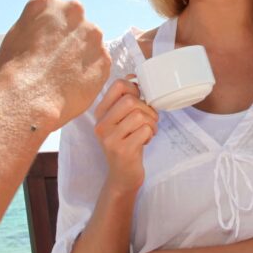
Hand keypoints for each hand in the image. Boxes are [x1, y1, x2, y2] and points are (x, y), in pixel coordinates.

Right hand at [0, 0, 110, 127]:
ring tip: (64, 77)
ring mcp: (92, 35)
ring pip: (90, 44)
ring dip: (82, 56)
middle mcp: (73, 12)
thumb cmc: (12, 71)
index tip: (44, 45)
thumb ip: (33, 28)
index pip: (53, 10)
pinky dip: (89, 75)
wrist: (26, 98)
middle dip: (69, 40)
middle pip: (75, 23)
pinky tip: (73, 87)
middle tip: (56, 61)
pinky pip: (99, 65)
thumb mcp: (13, 37)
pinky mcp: (104, 59)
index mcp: (47, 3)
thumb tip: (39, 36)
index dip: (49, 31)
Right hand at [94, 77, 157, 192]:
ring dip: (152, 123)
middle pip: (130, 101)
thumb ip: (125, 100)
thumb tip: (135, 77)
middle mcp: (101, 124)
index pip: (118, 85)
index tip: (140, 99)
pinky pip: (145, 130)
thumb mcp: (120, 121)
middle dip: (147, 109)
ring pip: (140, 115)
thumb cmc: (125, 143)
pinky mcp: (122, 150)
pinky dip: (151, 134)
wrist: (122, 176)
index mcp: (100, 113)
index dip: (135, 88)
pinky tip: (145, 141)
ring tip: (148, 131)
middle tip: (149, 119)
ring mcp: (110, 138)